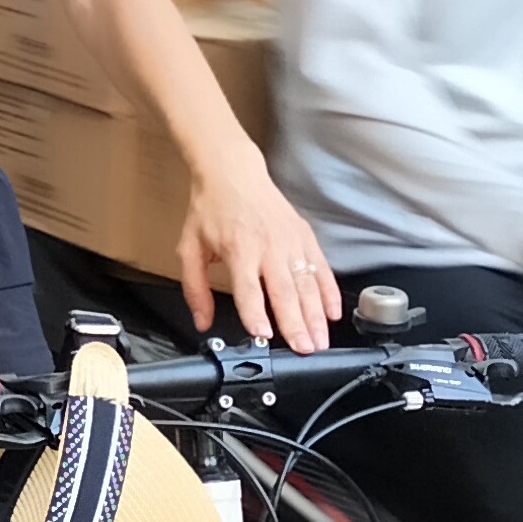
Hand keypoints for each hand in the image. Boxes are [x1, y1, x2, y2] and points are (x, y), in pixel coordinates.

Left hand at [177, 146, 335, 351]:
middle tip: (304, 349)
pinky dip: (329, 292)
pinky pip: (321, 269)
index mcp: (239, 249)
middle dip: (296, 324)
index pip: (248, 288)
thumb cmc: (212, 208)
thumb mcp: (190, 247)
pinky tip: (333, 312)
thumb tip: (201, 321)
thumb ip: (194, 288)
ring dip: (316, 315)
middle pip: (284, 291)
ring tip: (320, 340)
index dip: (256, 313)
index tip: (264, 334)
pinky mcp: (305, 236)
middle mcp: (268, 246)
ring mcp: (290, 241)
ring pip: (307, 284)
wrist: (233, 172)